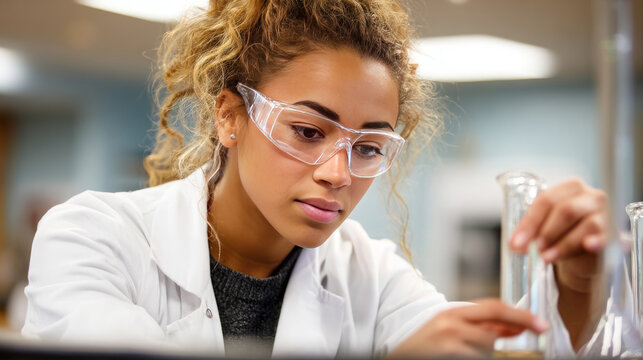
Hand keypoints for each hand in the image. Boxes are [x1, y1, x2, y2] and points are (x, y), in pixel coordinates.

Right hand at [387, 299, 547, 357]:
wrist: (398, 358)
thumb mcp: (451, 331)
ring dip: (488, 353)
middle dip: (518, 326)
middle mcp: (451, 322)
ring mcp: (450, 339)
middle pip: (494, 324)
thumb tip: (514, 327)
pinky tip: (461, 355)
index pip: (493, 306)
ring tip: (465, 353)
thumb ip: (481, 327)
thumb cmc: (424, 350)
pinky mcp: (450, 352)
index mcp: (452, 312)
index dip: (519, 314)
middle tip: (538, 330)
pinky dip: (477, 356)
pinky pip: (478, 356)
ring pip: (488, 346)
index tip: (539, 322)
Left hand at [509, 178, 607, 291]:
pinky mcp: (614, 235)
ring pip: (585, 224)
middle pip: (564, 210)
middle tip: (529, 249)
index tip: (516, 242)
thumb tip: (515, 243)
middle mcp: (590, 197)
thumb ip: (531, 229)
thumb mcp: (544, 227)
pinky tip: (587, 246)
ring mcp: (605, 214)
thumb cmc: (562, 234)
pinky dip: (594, 241)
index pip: (546, 200)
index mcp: (570, 188)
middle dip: (543, 231)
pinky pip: (604, 236)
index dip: (529, 222)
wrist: (584, 255)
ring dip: (562, 243)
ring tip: (546, 257)